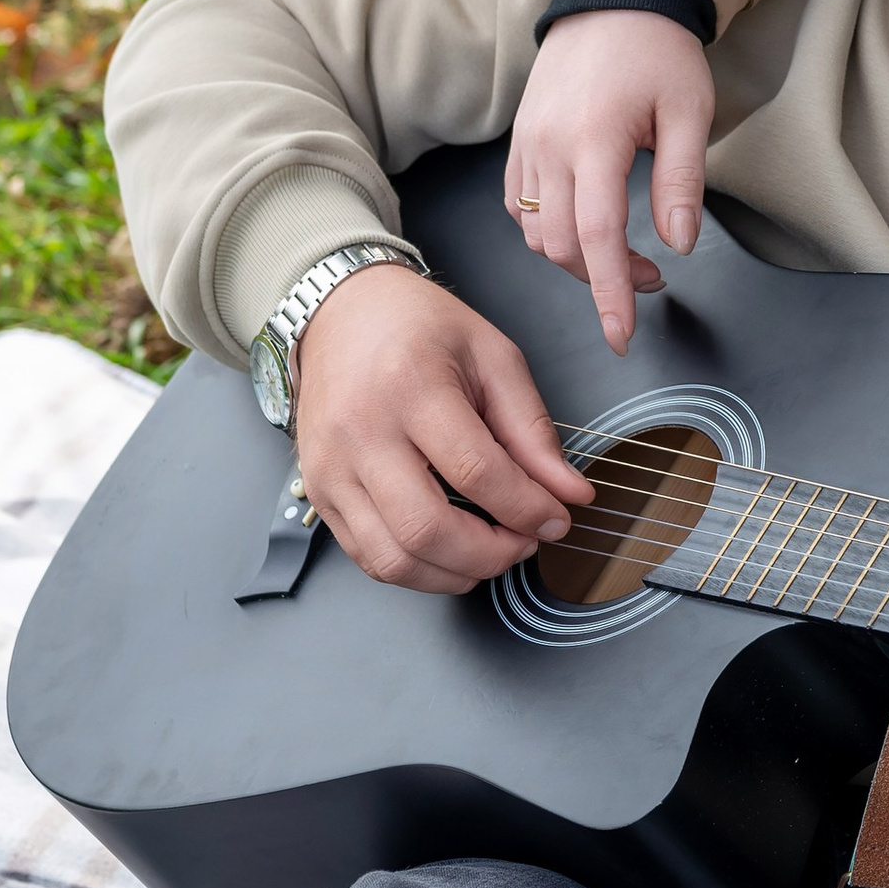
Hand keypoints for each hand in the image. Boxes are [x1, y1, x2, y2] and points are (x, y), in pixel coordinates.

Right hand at [291, 265, 593, 594]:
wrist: (341, 314)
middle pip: (427, 528)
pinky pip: (368, 558)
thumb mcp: (493, 357)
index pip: (476, 471)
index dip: (527, 508)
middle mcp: (361, 432)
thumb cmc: (418, 328)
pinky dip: (418, 570)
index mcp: (411, 386)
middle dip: (491, 554)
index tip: (558, 518)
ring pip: (393, 559)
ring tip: (491, 551)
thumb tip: (569, 493)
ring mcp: (331, 468)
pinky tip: (450, 551)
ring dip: (455, 573)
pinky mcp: (319, 493)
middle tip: (525, 542)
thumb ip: (532, 430)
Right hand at [504, 10, 716, 353]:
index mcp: (594, 139)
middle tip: (652, 278)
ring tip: (623, 255)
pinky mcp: (519, 140)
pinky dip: (546, 230)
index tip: (621, 335)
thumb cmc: (658, 50)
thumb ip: (682, 182)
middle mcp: (549, 146)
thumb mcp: (690, 111)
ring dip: (574, 258)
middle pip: (559, 245)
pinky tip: (583, 225)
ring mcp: (527, 143)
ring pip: (533, 232)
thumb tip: (678, 244)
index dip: (610, 293)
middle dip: (602, 279)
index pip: (596, 237)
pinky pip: (516, 206)